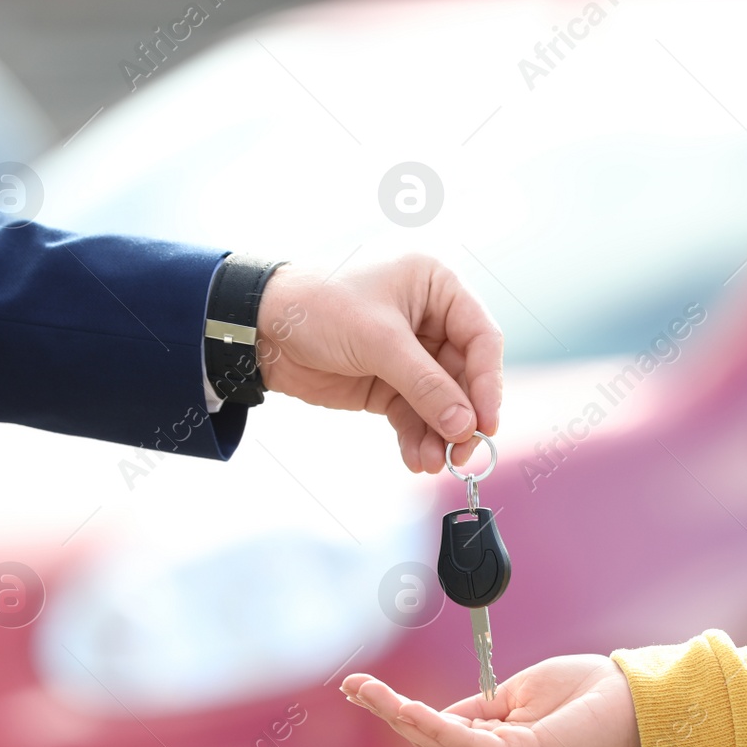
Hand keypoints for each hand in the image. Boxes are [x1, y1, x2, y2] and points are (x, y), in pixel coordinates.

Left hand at [255, 255, 502, 472]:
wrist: (257, 327)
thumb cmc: (316, 306)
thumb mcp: (377, 341)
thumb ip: (426, 385)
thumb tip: (465, 426)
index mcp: (436, 284)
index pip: (481, 336)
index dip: (488, 381)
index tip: (487, 422)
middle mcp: (430, 316)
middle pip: (464, 374)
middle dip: (461, 416)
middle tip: (463, 452)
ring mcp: (410, 351)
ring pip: (441, 399)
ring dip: (439, 433)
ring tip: (434, 462)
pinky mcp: (388, 380)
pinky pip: (414, 412)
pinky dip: (417, 436)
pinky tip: (416, 458)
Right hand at [341, 655, 640, 746]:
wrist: (629, 695)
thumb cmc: (584, 693)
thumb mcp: (517, 693)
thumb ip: (479, 707)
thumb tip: (442, 711)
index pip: (437, 734)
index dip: (399, 711)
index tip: (364, 687)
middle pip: (429, 740)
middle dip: (387, 712)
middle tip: (352, 685)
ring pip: (439, 741)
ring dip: (399, 715)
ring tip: (367, 692)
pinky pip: (464, 742)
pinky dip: (433, 725)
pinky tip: (407, 709)